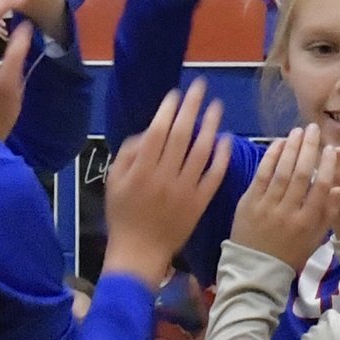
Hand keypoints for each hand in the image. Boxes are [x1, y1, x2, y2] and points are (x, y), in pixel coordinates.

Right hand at [101, 81, 229, 284]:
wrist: (140, 252)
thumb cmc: (123, 216)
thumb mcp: (113, 183)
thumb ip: (127, 155)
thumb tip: (146, 133)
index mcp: (141, 170)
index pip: (157, 132)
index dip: (167, 110)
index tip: (175, 94)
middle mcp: (164, 177)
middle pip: (181, 135)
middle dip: (191, 108)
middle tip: (200, 87)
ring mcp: (184, 190)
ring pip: (201, 152)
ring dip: (210, 126)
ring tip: (216, 107)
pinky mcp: (199, 202)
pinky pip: (213, 176)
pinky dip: (221, 157)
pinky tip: (226, 139)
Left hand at [232, 124, 339, 272]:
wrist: (256, 269)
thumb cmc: (290, 254)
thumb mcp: (315, 240)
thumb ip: (328, 214)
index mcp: (307, 222)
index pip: (321, 188)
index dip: (327, 166)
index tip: (331, 148)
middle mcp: (288, 212)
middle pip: (301, 175)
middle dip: (308, 149)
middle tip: (314, 129)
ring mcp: (267, 206)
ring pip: (282, 172)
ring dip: (290, 148)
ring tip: (298, 131)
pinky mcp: (249, 202)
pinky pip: (261, 176)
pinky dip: (270, 158)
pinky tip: (278, 143)